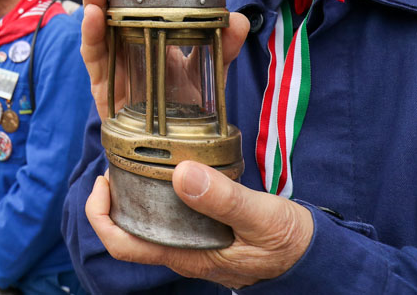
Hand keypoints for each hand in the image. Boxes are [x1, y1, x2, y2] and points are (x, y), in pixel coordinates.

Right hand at [78, 0, 248, 118]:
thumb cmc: (182, 106)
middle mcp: (124, 42)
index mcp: (147, 31)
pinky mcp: (102, 84)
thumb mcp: (207, 71)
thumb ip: (221, 47)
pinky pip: (95, 56)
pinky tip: (92, 14)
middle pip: (108, 3)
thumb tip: (237, 20)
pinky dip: (91, 34)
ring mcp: (111, 62)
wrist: (171, 151)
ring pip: (96, 24)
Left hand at [85, 162, 313, 289]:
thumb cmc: (291, 244)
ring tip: (137, 159)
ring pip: (147, 221)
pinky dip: (159, 191)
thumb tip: (181, 174)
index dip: (100, 215)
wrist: (316, 257)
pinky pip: (170, 215)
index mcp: (187, 255)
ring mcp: (192, 243)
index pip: (124, 245)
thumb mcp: (262, 218)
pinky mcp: (205, 232)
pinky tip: (170, 168)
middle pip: (128, 230)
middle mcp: (183, 251)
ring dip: (134, 193)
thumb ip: (224, 199)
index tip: (102, 181)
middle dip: (113, 198)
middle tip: (117, 161)